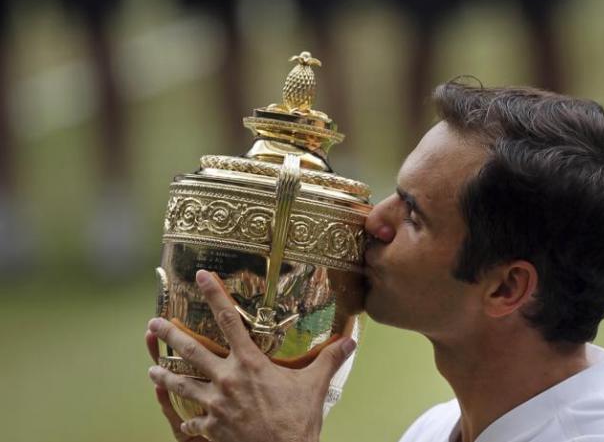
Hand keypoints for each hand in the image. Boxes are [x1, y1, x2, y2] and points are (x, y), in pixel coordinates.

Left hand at [145, 270, 356, 441]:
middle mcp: (227, 379)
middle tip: (153, 324)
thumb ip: (330, 359)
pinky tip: (182, 421)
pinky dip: (187, 421)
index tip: (202, 276)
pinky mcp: (211, 427)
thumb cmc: (297, 420)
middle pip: (191, 350)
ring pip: (181, 384)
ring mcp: (215, 404)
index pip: (229, 321)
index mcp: (250, 364)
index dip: (215, 295)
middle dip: (170, 334)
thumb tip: (352, 339)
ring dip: (164, 375)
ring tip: (152, 369)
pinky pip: (192, 422)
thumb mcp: (315, 386)